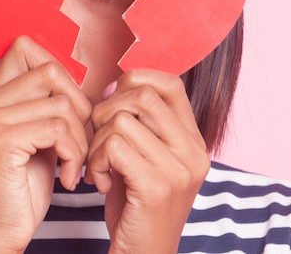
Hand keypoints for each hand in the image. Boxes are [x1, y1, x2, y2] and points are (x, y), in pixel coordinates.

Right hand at [0, 36, 91, 253]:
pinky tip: (70, 178)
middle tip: (81, 143)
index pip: (25, 46)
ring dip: (81, 138)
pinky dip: (75, 154)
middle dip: (79, 106)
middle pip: (51, 71)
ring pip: (61, 103)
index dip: (61, 72)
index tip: (72, 111)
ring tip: (76, 165)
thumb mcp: (38, 138)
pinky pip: (58, 129)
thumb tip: (79, 71)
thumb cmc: (23, 190)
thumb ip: (46, 104)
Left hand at [85, 70, 210, 253]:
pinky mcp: (157, 187)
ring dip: (96, 143)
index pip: (170, 83)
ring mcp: (179, 170)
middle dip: (106, 111)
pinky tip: (100, 181)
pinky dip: (95, 161)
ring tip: (98, 168)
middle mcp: (194, 152)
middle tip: (97, 140)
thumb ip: (142, 126)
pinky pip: (113, 146)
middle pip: (142, 96)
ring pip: (121, 120)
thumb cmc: (137, 209)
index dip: (134, 82)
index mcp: (194, 142)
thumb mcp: (146, 160)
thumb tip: (115, 84)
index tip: (110, 104)